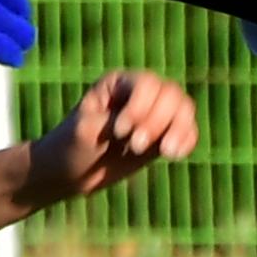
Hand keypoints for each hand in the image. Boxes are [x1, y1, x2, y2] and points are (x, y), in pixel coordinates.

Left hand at [19, 69, 195, 210]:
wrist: (68, 172)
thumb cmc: (70, 147)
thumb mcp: (87, 130)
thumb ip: (117, 121)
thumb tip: (150, 122)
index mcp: (118, 83)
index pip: (147, 84)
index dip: (141, 108)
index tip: (119, 133)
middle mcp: (140, 93)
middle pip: (170, 94)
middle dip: (159, 122)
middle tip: (135, 147)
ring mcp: (153, 114)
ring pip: (184, 109)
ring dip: (179, 130)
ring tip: (166, 153)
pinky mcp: (162, 136)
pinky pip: (188, 132)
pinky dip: (186, 141)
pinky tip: (173, 156)